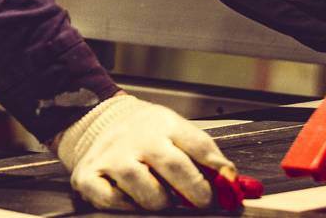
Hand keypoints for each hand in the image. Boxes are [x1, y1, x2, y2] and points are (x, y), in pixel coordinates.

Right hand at [53, 93, 231, 210]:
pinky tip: (132, 199)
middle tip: (202, 202)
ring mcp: (112, 157)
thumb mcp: (176, 132)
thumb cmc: (145, 132)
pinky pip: (113, 202)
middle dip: (196, 192)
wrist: (98, 120)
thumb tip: (236, 184)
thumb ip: (205, 157)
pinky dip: (126, 206)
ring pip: (146, 190)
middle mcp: (138, 138)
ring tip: (162, 198)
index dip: (218, 171)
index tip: (227, 187)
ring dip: (160, 202)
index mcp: (164, 124)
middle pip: (175, 167)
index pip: (199, 146)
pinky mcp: (89, 176)